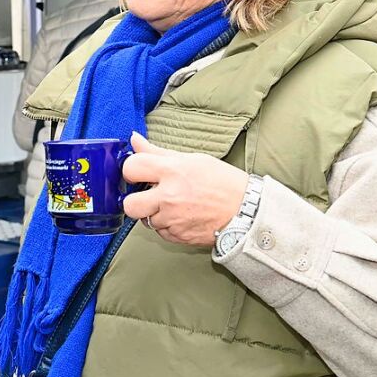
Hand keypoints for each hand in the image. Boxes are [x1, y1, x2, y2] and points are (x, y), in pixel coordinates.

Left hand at [121, 132, 248, 246]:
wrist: (247, 210)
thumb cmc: (221, 181)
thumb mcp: (191, 159)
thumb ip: (157, 152)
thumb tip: (134, 140)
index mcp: (171, 171)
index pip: (131, 168)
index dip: (131, 170)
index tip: (137, 173)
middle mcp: (169, 197)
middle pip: (129, 205)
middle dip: (134, 200)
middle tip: (146, 195)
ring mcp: (173, 219)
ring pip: (145, 220)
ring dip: (154, 213)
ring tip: (172, 205)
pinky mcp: (179, 236)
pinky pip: (161, 232)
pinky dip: (166, 226)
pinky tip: (180, 216)